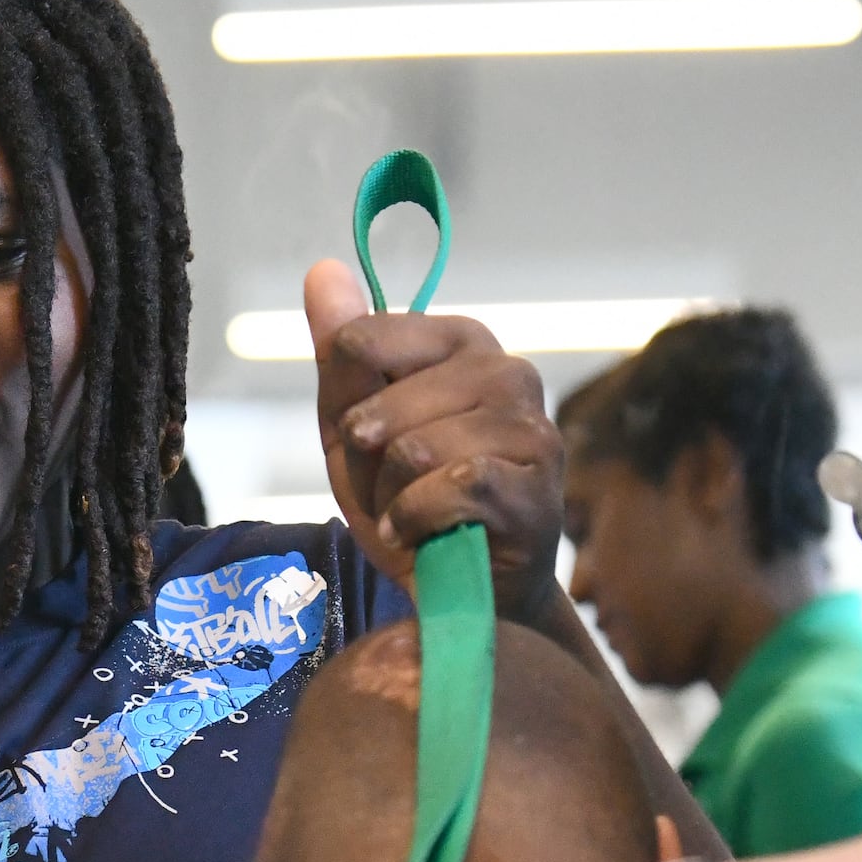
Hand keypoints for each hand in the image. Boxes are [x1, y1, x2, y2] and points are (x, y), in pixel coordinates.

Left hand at [306, 259, 565, 618]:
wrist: (463, 594)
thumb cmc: (412, 502)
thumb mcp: (355, 429)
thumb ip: (342, 355)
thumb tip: (322, 268)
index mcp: (463, 344)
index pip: (365, 341)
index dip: (348, 404)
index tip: (365, 436)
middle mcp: (509, 373)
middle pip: (385, 404)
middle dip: (372, 464)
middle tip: (396, 489)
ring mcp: (532, 430)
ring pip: (416, 449)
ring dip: (395, 498)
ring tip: (416, 513)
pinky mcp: (539, 490)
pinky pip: (448, 488)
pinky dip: (417, 521)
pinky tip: (427, 535)